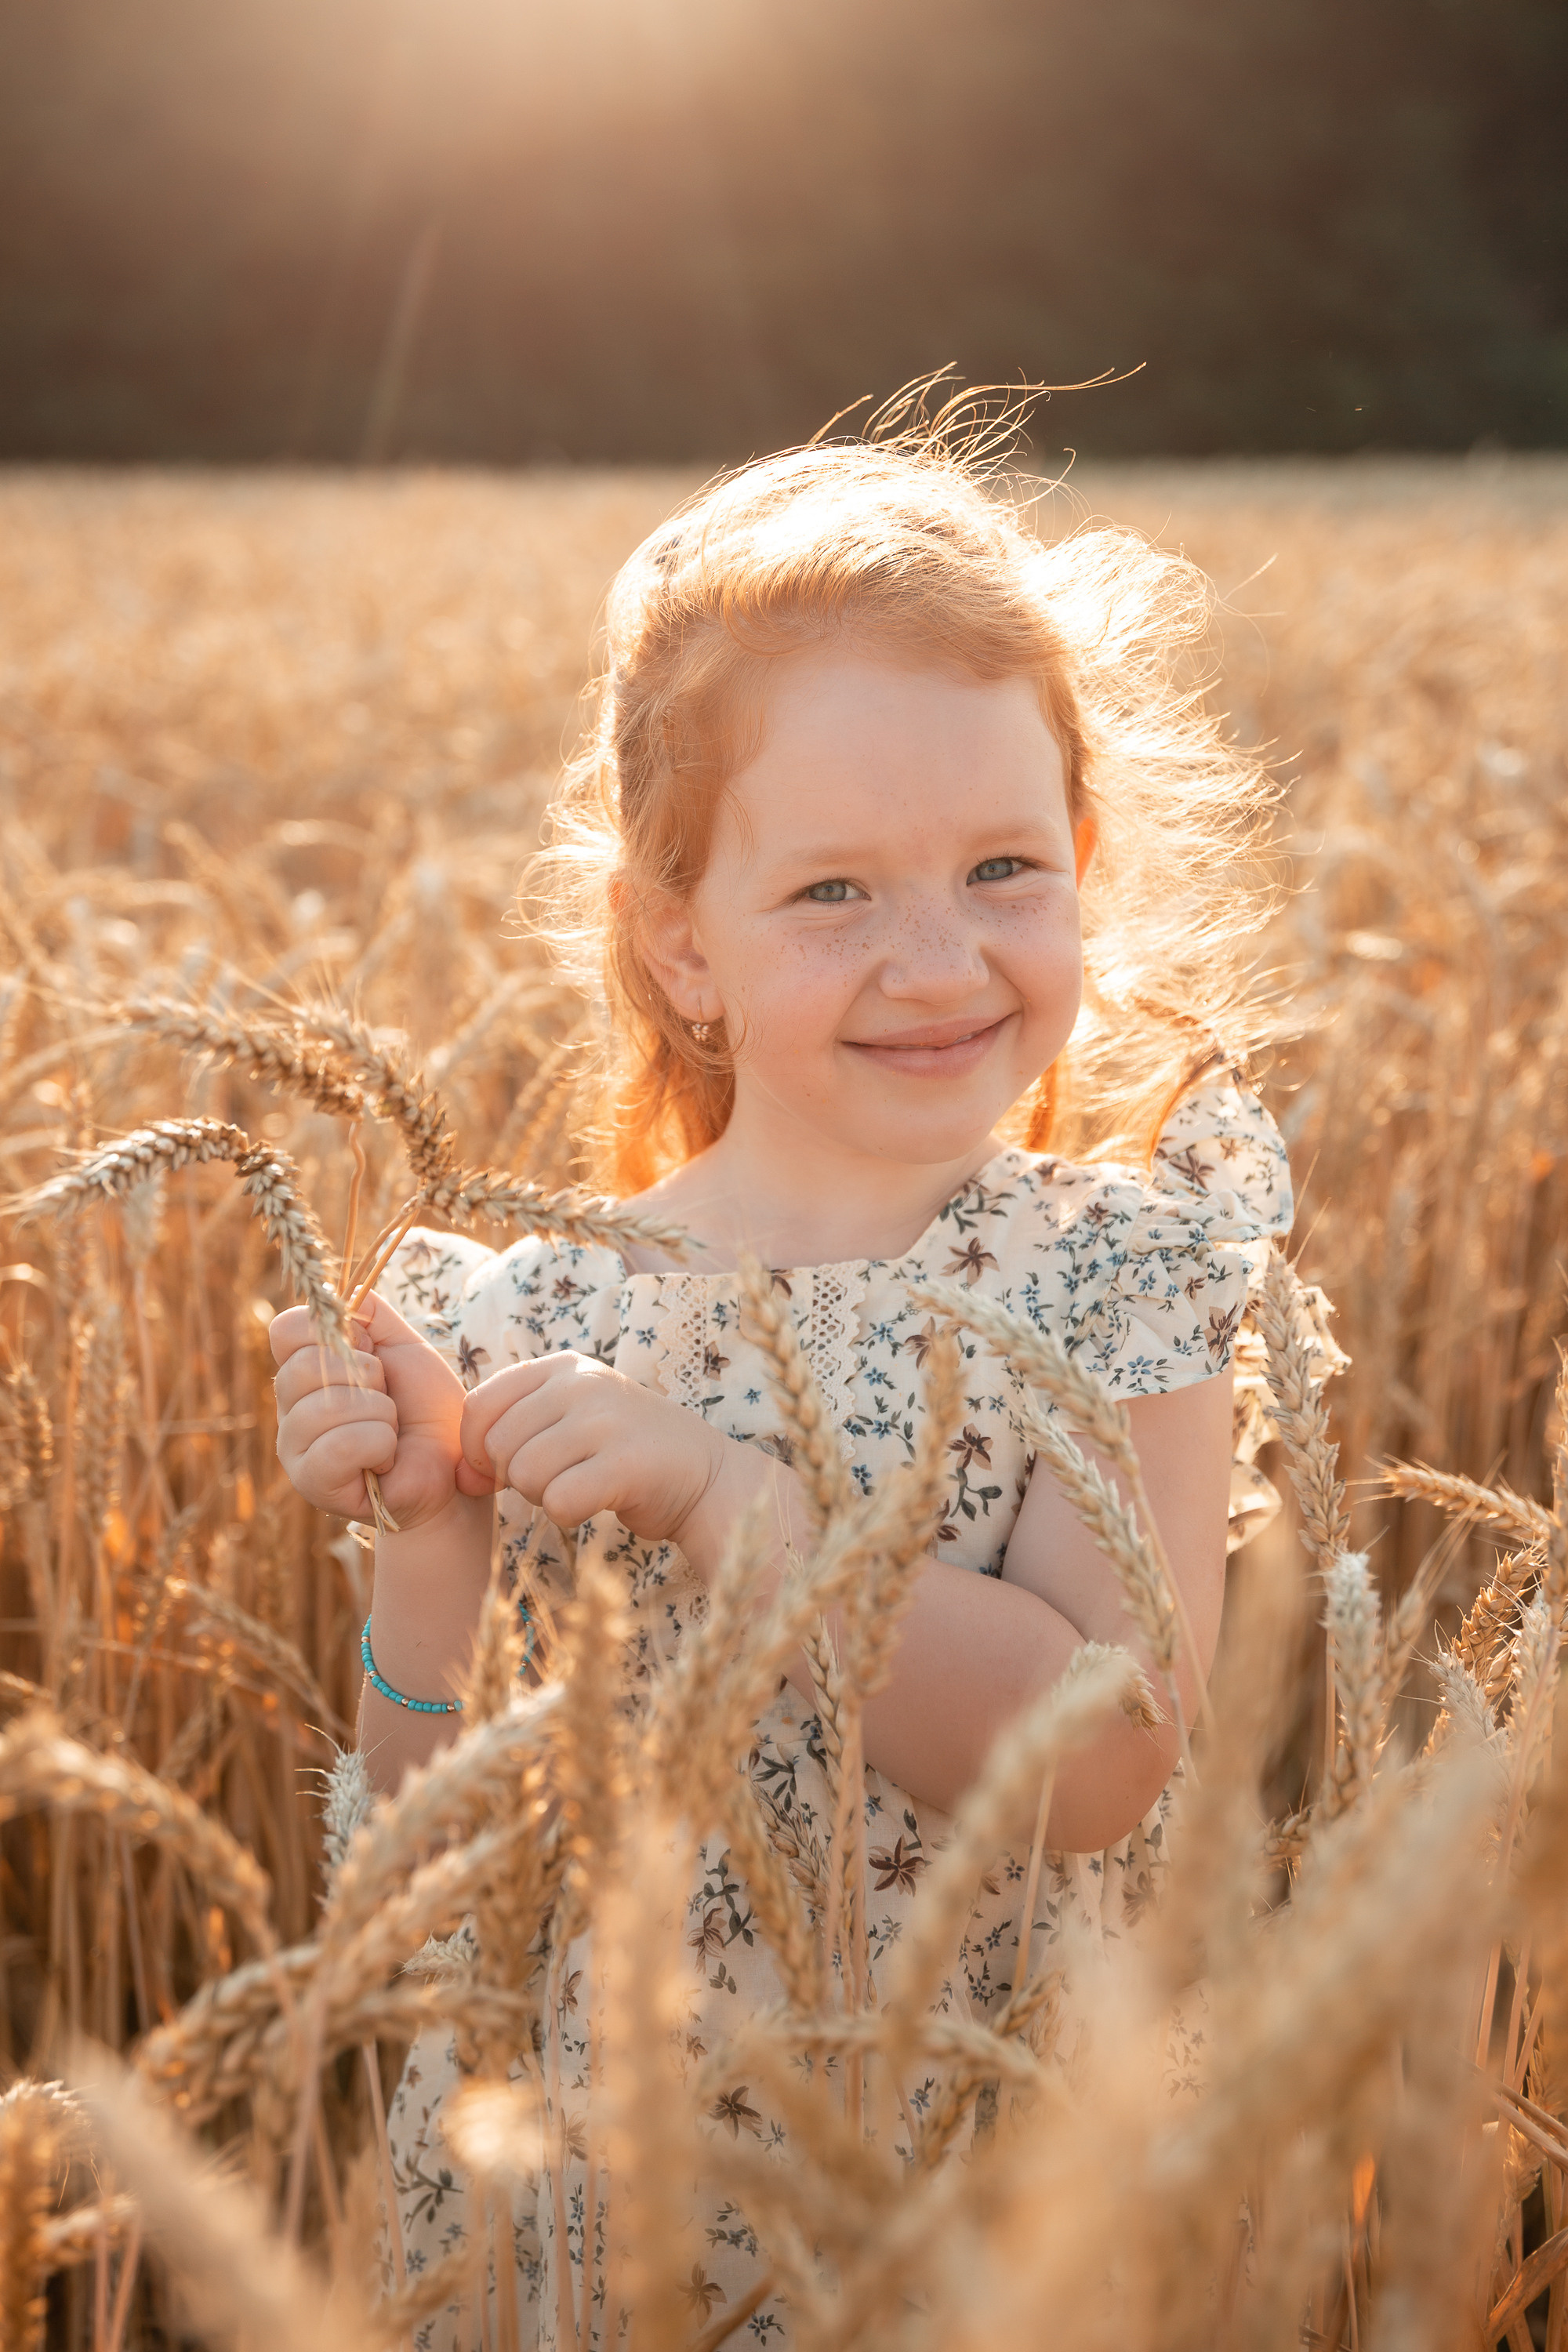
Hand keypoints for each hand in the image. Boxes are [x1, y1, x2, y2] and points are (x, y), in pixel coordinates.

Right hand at [271, 1291, 493, 1528]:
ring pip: (328, 1406)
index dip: (334, 1331)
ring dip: (381, 1415)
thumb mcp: (402, 1347)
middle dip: (368, 1377)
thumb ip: (369, 1314)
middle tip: (387, 1400)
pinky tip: (386, 1458)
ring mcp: (295, 1447)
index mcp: (304, 1370)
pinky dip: (380, 1444)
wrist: (452, 1462)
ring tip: (391, 1431)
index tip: (370, 1353)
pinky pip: (340, 1445)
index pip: (287, 1328)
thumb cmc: (425, 1408)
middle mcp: (289, 1407)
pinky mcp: (313, 1481)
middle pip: (304, 1366)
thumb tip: (338, 1293)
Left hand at [459, 1351, 726, 1543]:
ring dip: (543, 1496)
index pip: (480, 1404)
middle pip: (499, 1445)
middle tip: (557, 1477)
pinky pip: (559, 1502)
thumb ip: (511, 1432)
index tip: (499, 1467)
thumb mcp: (568, 1418)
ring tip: (580, 1485)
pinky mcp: (627, 1464)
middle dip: (516, 1476)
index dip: (476, 1447)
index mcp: (563, 1366)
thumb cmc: (623, 1450)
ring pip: (525, 1475)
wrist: (704, 1475)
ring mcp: (607, 1420)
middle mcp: (584, 1384)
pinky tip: (595, 1502)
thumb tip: (458, 1476)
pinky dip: (569, 1514)